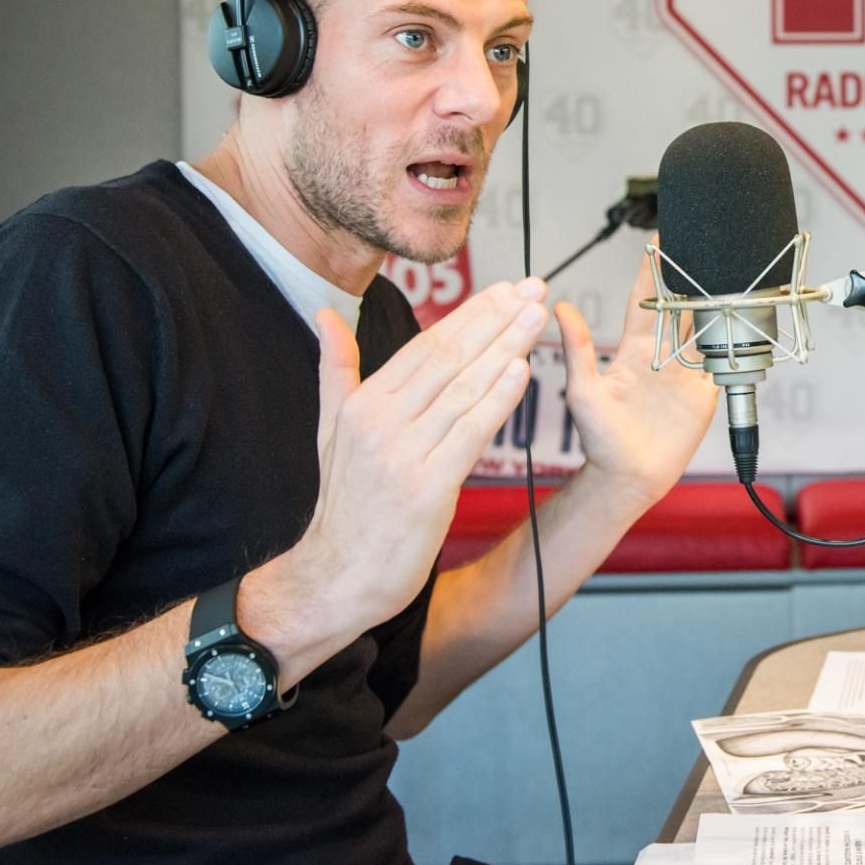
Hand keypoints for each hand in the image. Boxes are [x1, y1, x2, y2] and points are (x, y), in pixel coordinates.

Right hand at [261, 279, 549, 647]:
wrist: (335, 578)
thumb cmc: (344, 505)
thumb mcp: (329, 430)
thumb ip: (336, 369)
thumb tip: (327, 314)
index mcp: (363, 404)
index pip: (427, 346)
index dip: (471, 314)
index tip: (506, 290)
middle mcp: (381, 422)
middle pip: (449, 358)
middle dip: (496, 319)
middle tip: (533, 286)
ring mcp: (403, 455)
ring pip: (464, 390)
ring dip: (506, 348)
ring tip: (537, 316)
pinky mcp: (426, 490)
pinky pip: (468, 436)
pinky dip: (496, 401)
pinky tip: (522, 372)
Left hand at [554, 245, 717, 508]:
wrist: (628, 476)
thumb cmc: (599, 438)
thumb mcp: (583, 390)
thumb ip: (578, 349)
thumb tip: (559, 309)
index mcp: (633, 349)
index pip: (647, 300)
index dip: (653, 271)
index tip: (659, 242)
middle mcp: (661, 355)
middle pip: (682, 308)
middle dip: (692, 279)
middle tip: (703, 249)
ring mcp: (684, 373)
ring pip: (705, 329)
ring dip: (716, 306)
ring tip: (728, 277)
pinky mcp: (703, 393)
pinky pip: (721, 362)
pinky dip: (732, 344)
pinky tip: (741, 323)